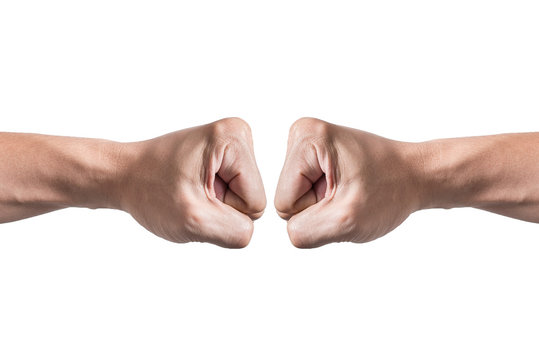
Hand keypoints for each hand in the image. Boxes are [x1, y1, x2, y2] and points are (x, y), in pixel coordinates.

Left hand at [120, 117, 265, 247]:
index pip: (255, 203)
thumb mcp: (192, 220)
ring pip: (244, 200)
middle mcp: (239, 133)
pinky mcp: (227, 156)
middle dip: (220, 206)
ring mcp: (233, 144)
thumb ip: (235, 232)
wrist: (123, 175)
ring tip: (189, 189)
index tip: (193, 193)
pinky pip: (235, 194)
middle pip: (252, 199)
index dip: (222, 210)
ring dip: (215, 205)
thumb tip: (250, 230)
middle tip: (190, 193)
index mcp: (234, 138)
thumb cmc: (149, 191)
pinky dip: (212, 199)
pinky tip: (191, 187)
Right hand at [275, 117, 420, 247]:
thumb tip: (290, 230)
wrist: (416, 175)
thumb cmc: (390, 191)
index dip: (317, 211)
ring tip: (351, 189)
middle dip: (319, 206)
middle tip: (350, 193)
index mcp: (306, 138)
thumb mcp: (347, 220)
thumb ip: (305, 232)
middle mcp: (301, 133)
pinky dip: (326, 199)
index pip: (284, 203)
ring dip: (324, 204)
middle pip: (287, 199)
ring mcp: (306, 144)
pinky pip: (304, 194)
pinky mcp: (312, 156)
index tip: (346, 194)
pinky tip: (347, 186)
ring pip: (295, 199)